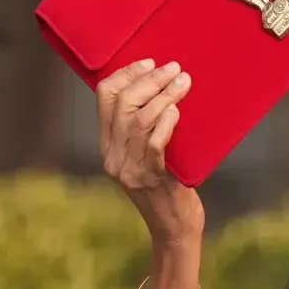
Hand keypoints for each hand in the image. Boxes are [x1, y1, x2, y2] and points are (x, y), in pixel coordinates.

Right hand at [97, 59, 204, 244]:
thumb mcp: (151, 152)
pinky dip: (165, 122)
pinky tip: (176, 110)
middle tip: (174, 68)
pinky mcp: (151, 178)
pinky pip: (153, 144)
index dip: (126, 74)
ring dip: (163, 95)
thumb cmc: (170, 183)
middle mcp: (113, 156)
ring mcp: (130, 169)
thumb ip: (149, 125)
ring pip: (138, 120)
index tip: (150, 62)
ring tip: (183, 82)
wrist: (174, 226)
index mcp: (108, 145)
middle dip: (149, 80)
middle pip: (122, 104)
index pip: (105, 98)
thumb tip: (167, 84)